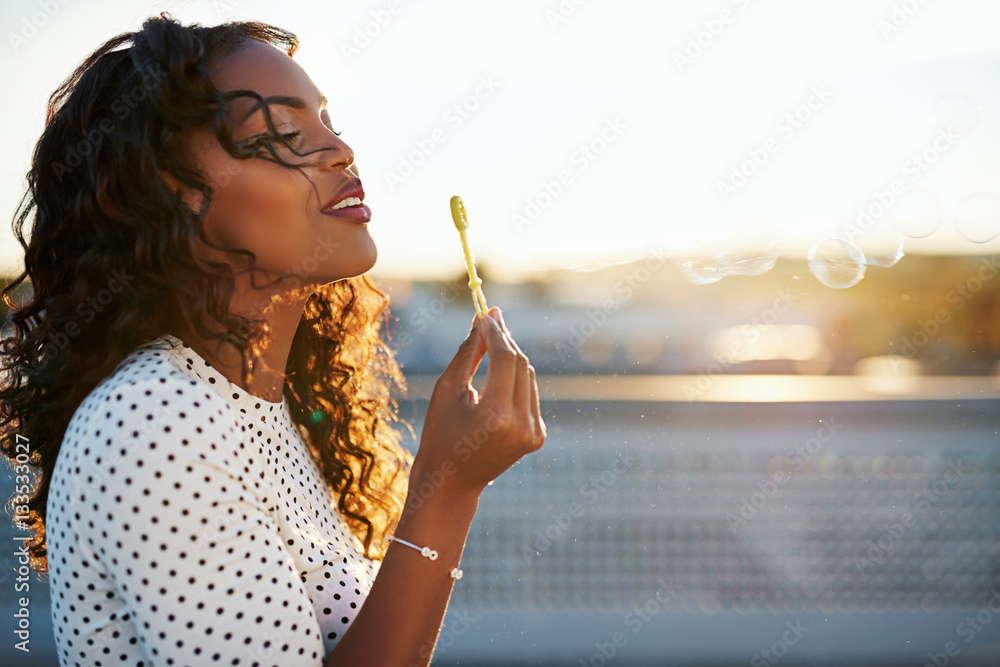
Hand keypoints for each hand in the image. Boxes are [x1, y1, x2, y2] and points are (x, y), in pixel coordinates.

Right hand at [411, 307, 544, 501]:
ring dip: (511, 357)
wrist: (452, 483)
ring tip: (489, 343)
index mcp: (495, 416)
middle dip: (505, 340)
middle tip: (488, 320)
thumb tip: (483, 318)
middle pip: (520, 365)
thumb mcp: (446, 390)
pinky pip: (529, 395)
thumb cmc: (440, 434)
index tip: (485, 313)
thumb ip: (468, 352)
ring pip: (528, 377)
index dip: (496, 332)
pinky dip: (515, 379)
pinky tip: (498, 372)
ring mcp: (533, 433)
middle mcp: (521, 425)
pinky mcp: (537, 436)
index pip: (505, 359)